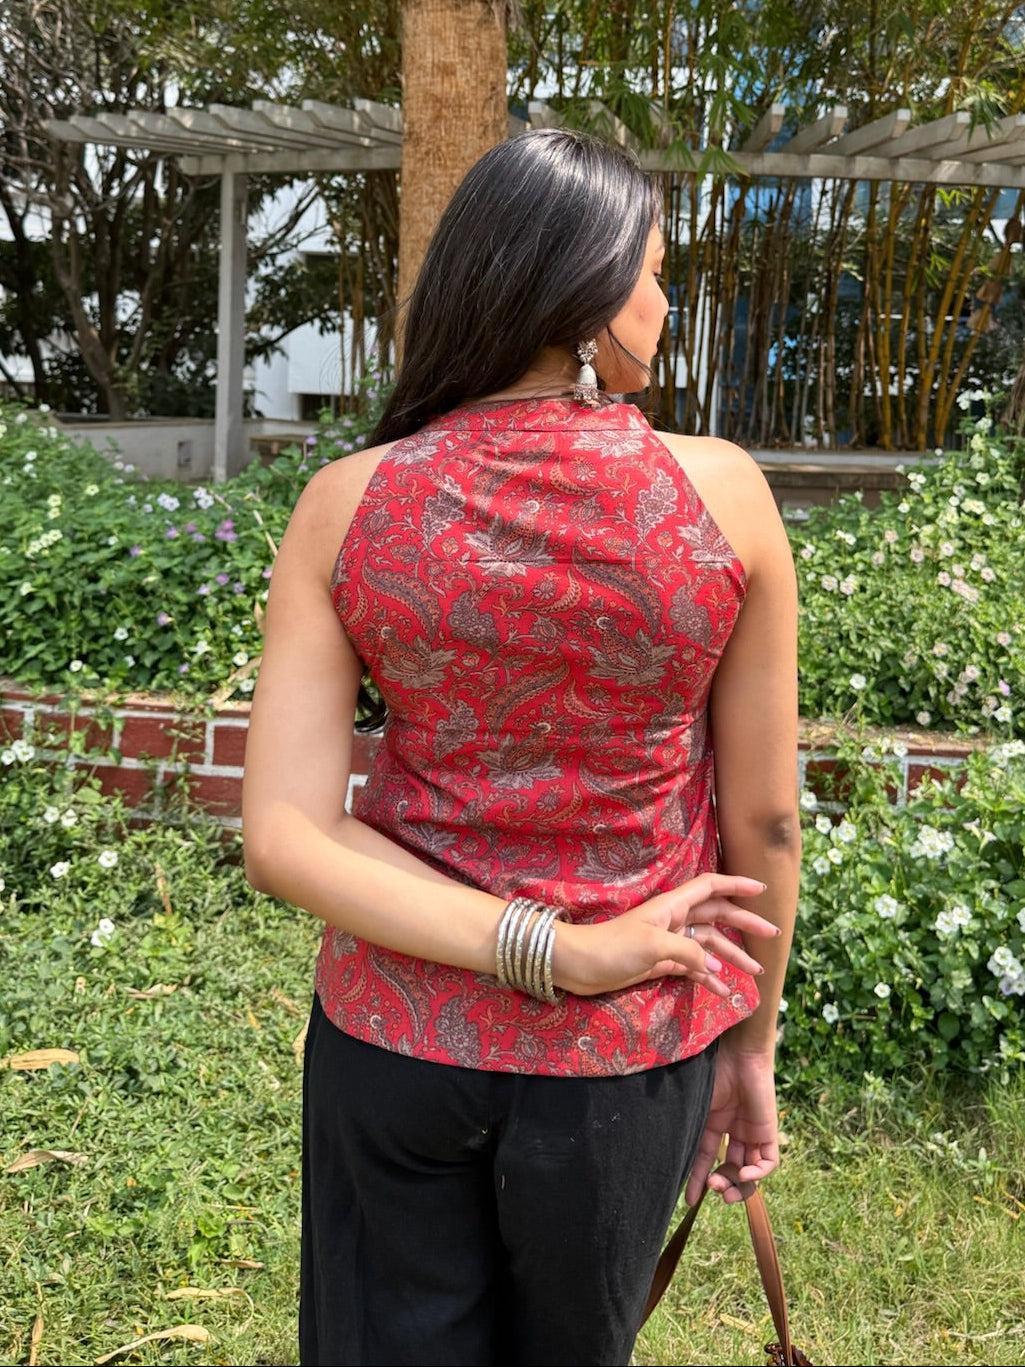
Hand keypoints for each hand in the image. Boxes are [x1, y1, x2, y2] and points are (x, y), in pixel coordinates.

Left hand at [553, 872, 777, 997]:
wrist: (579, 966)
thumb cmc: (612, 947)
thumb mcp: (654, 946)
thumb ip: (688, 953)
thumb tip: (714, 967)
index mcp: (672, 906)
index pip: (710, 887)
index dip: (736, 885)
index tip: (762, 890)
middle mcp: (674, 920)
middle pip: (716, 916)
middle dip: (744, 924)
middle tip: (772, 937)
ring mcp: (669, 942)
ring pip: (708, 946)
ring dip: (731, 957)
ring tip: (755, 973)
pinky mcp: (662, 963)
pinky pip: (693, 968)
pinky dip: (709, 979)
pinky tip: (723, 992)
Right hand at [685, 1038, 778, 1205]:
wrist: (738, 1053)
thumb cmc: (710, 1072)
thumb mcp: (693, 1106)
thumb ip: (681, 1128)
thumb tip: (658, 1153)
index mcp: (711, 1122)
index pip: (705, 1158)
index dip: (697, 1180)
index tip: (690, 1201)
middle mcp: (732, 1129)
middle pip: (729, 1168)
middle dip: (721, 1185)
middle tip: (714, 1190)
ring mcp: (751, 1131)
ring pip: (749, 1170)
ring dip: (739, 1185)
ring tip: (726, 1188)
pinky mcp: (768, 1130)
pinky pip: (768, 1162)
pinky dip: (757, 1174)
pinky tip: (744, 1173)